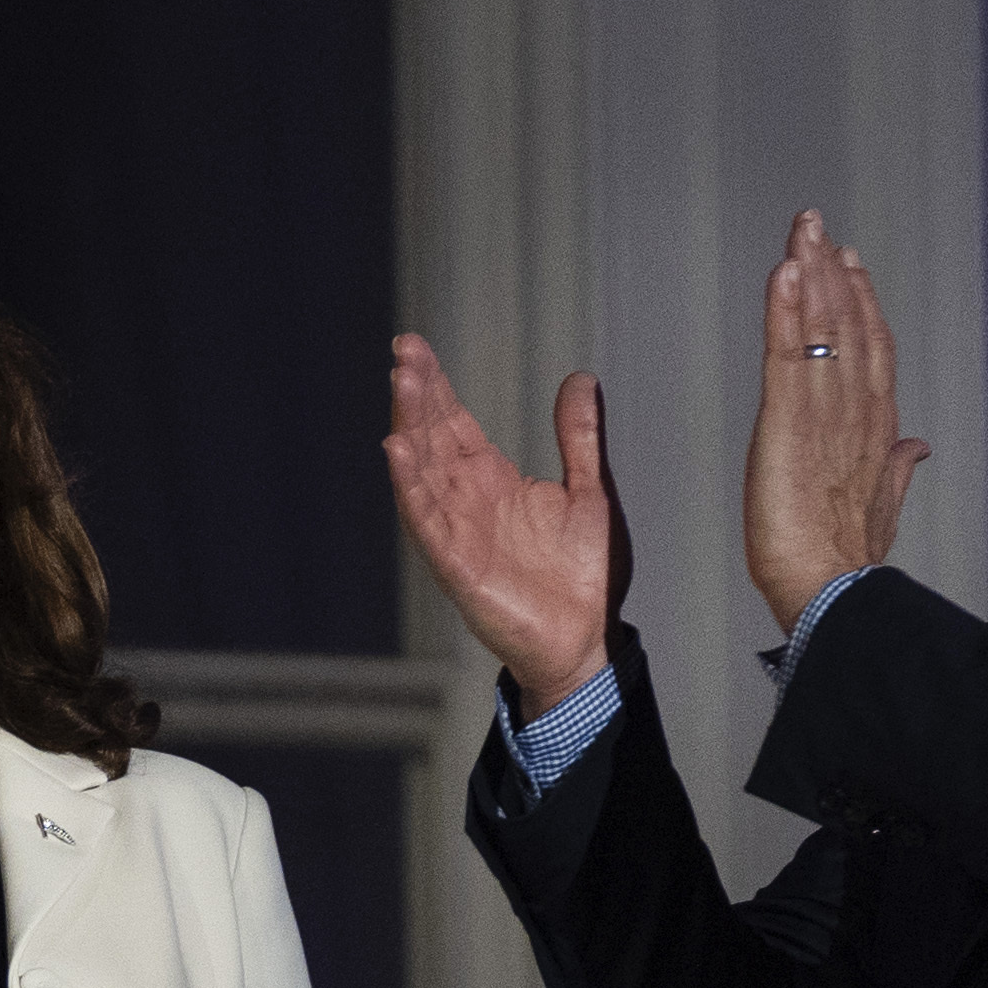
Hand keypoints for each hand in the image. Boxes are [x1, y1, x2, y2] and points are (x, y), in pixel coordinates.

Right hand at [382, 340, 624, 709]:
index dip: (436, 387)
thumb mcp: (590, 491)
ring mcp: (457, 535)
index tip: (415, 347)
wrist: (589, 640)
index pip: (454, 425)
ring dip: (410, 427)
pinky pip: (427, 523)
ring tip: (402, 384)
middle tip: (405, 352)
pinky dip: (411, 487)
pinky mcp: (458, 568)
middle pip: (432, 439)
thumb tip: (579, 379)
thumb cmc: (584, 577)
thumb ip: (579, 438)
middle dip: (418, 395)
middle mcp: (467, 504)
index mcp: (493, 484)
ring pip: (424, 472)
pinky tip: (397, 451)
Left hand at [745, 210, 929, 633]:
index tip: (849, 265)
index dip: (861, 303)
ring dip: (810, 274)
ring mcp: (826, 411)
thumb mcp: (881, 505)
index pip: (871, 350)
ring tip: (802, 230)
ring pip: (821, 327)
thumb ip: (899, 469)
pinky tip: (785, 271)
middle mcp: (856, 408)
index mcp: (875, 427)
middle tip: (817, 226)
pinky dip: (785, 310)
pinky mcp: (789, 421)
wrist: (834, 590)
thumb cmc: (848, 559)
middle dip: (834, 272)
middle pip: (849, 324)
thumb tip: (918, 446)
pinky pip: (787, 353)